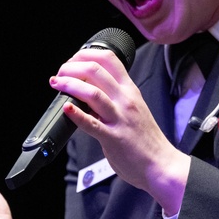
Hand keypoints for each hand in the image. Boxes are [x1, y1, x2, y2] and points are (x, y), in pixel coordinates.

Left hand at [50, 47, 189, 215]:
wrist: (161, 164)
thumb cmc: (146, 140)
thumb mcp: (133, 109)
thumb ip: (114, 98)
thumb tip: (88, 91)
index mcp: (130, 91)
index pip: (109, 59)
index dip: (86, 54)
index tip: (73, 60)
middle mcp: (125, 100)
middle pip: (96, 70)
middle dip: (72, 67)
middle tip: (60, 73)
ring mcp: (119, 118)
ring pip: (92, 93)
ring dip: (69, 85)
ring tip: (57, 84)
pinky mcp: (113, 138)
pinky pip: (91, 124)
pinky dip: (76, 114)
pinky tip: (65, 108)